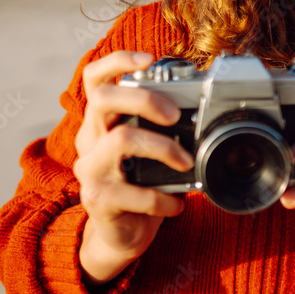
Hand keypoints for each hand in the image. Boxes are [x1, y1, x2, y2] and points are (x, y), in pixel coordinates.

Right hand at [72, 51, 193, 285]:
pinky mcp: (97, 199)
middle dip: (145, 99)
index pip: (94, 79)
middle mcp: (90, 140)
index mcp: (101, 123)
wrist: (121, 234)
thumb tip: (204, 111)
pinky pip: (132, 192)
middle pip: (103, 100)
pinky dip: (162, 197)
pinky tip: (176, 204)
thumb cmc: (141, 185)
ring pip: (121, 140)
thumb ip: (163, 129)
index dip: (116, 61)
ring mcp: (90, 170)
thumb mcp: (149, 151)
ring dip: (163, 147)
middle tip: (175, 115)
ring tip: (187, 162)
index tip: (148, 59)